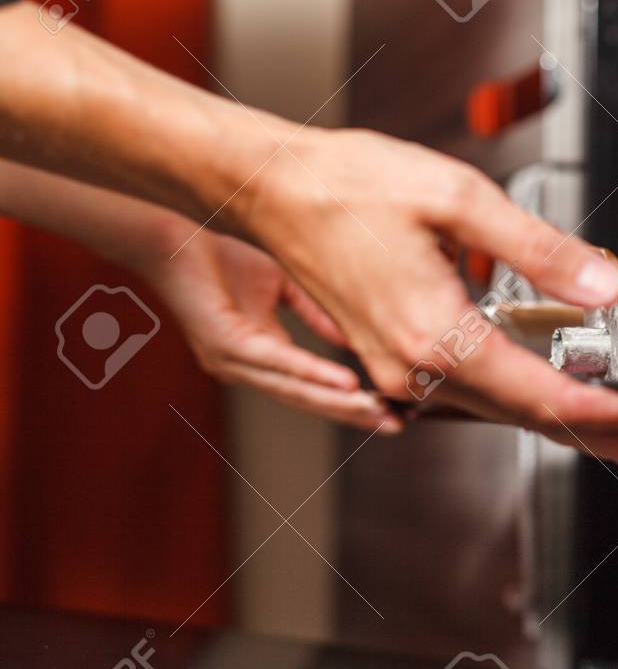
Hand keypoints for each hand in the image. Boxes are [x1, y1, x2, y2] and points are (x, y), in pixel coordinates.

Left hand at [141, 225, 402, 433]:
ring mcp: (232, 361)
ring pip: (295, 390)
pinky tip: (344, 383)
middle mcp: (244, 369)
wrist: (171, 241)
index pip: (310, 388)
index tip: (389, 412)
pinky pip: (278, 363)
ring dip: (340, 404)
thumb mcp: (281, 287)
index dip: (348, 402)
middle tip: (394, 428)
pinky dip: (314, 374)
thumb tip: (351, 337)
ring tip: (375, 412)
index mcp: (259, 357)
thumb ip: (313, 314)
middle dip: (353, 415)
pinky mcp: (225, 344)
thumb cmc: (220, 260)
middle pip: (307, 400)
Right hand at [239, 128, 617, 475]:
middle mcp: (414, 370)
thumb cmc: (344, 187)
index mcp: (435, 336)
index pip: (546, 396)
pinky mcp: (392, 360)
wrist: (269, 188)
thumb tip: (602, 283)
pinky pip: (474, 396)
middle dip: (606, 435)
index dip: (613, 411)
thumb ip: (539, 248)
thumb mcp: (458, 199)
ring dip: (569, 425)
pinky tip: (552, 400)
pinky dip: (524, 404)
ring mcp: (398, 372)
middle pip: (531, 420)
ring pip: (503, 414)